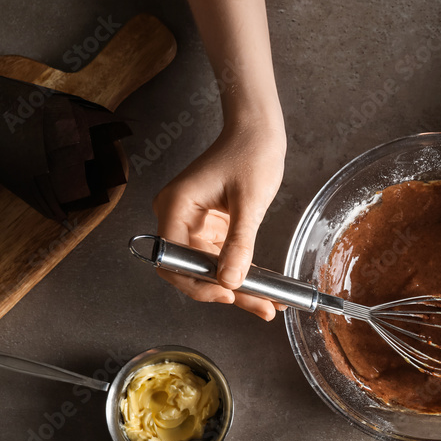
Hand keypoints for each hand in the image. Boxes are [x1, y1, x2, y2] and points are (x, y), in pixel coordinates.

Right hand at [152, 121, 286, 319]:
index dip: (197, 283)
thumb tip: (231, 281)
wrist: (257, 131)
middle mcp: (178, 218)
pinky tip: (264, 289)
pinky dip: (241, 273)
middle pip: (191, 269)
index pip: (172, 259)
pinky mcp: (210, 228)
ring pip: (208, 269)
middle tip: (259, 308)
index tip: (226, 294)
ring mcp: (193, 224)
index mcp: (176, 206)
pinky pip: (221, 258)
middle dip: (224, 291)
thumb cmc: (251, 153)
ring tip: (268, 305)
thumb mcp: (249, 202)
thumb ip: (240, 243)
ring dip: (238, 288)